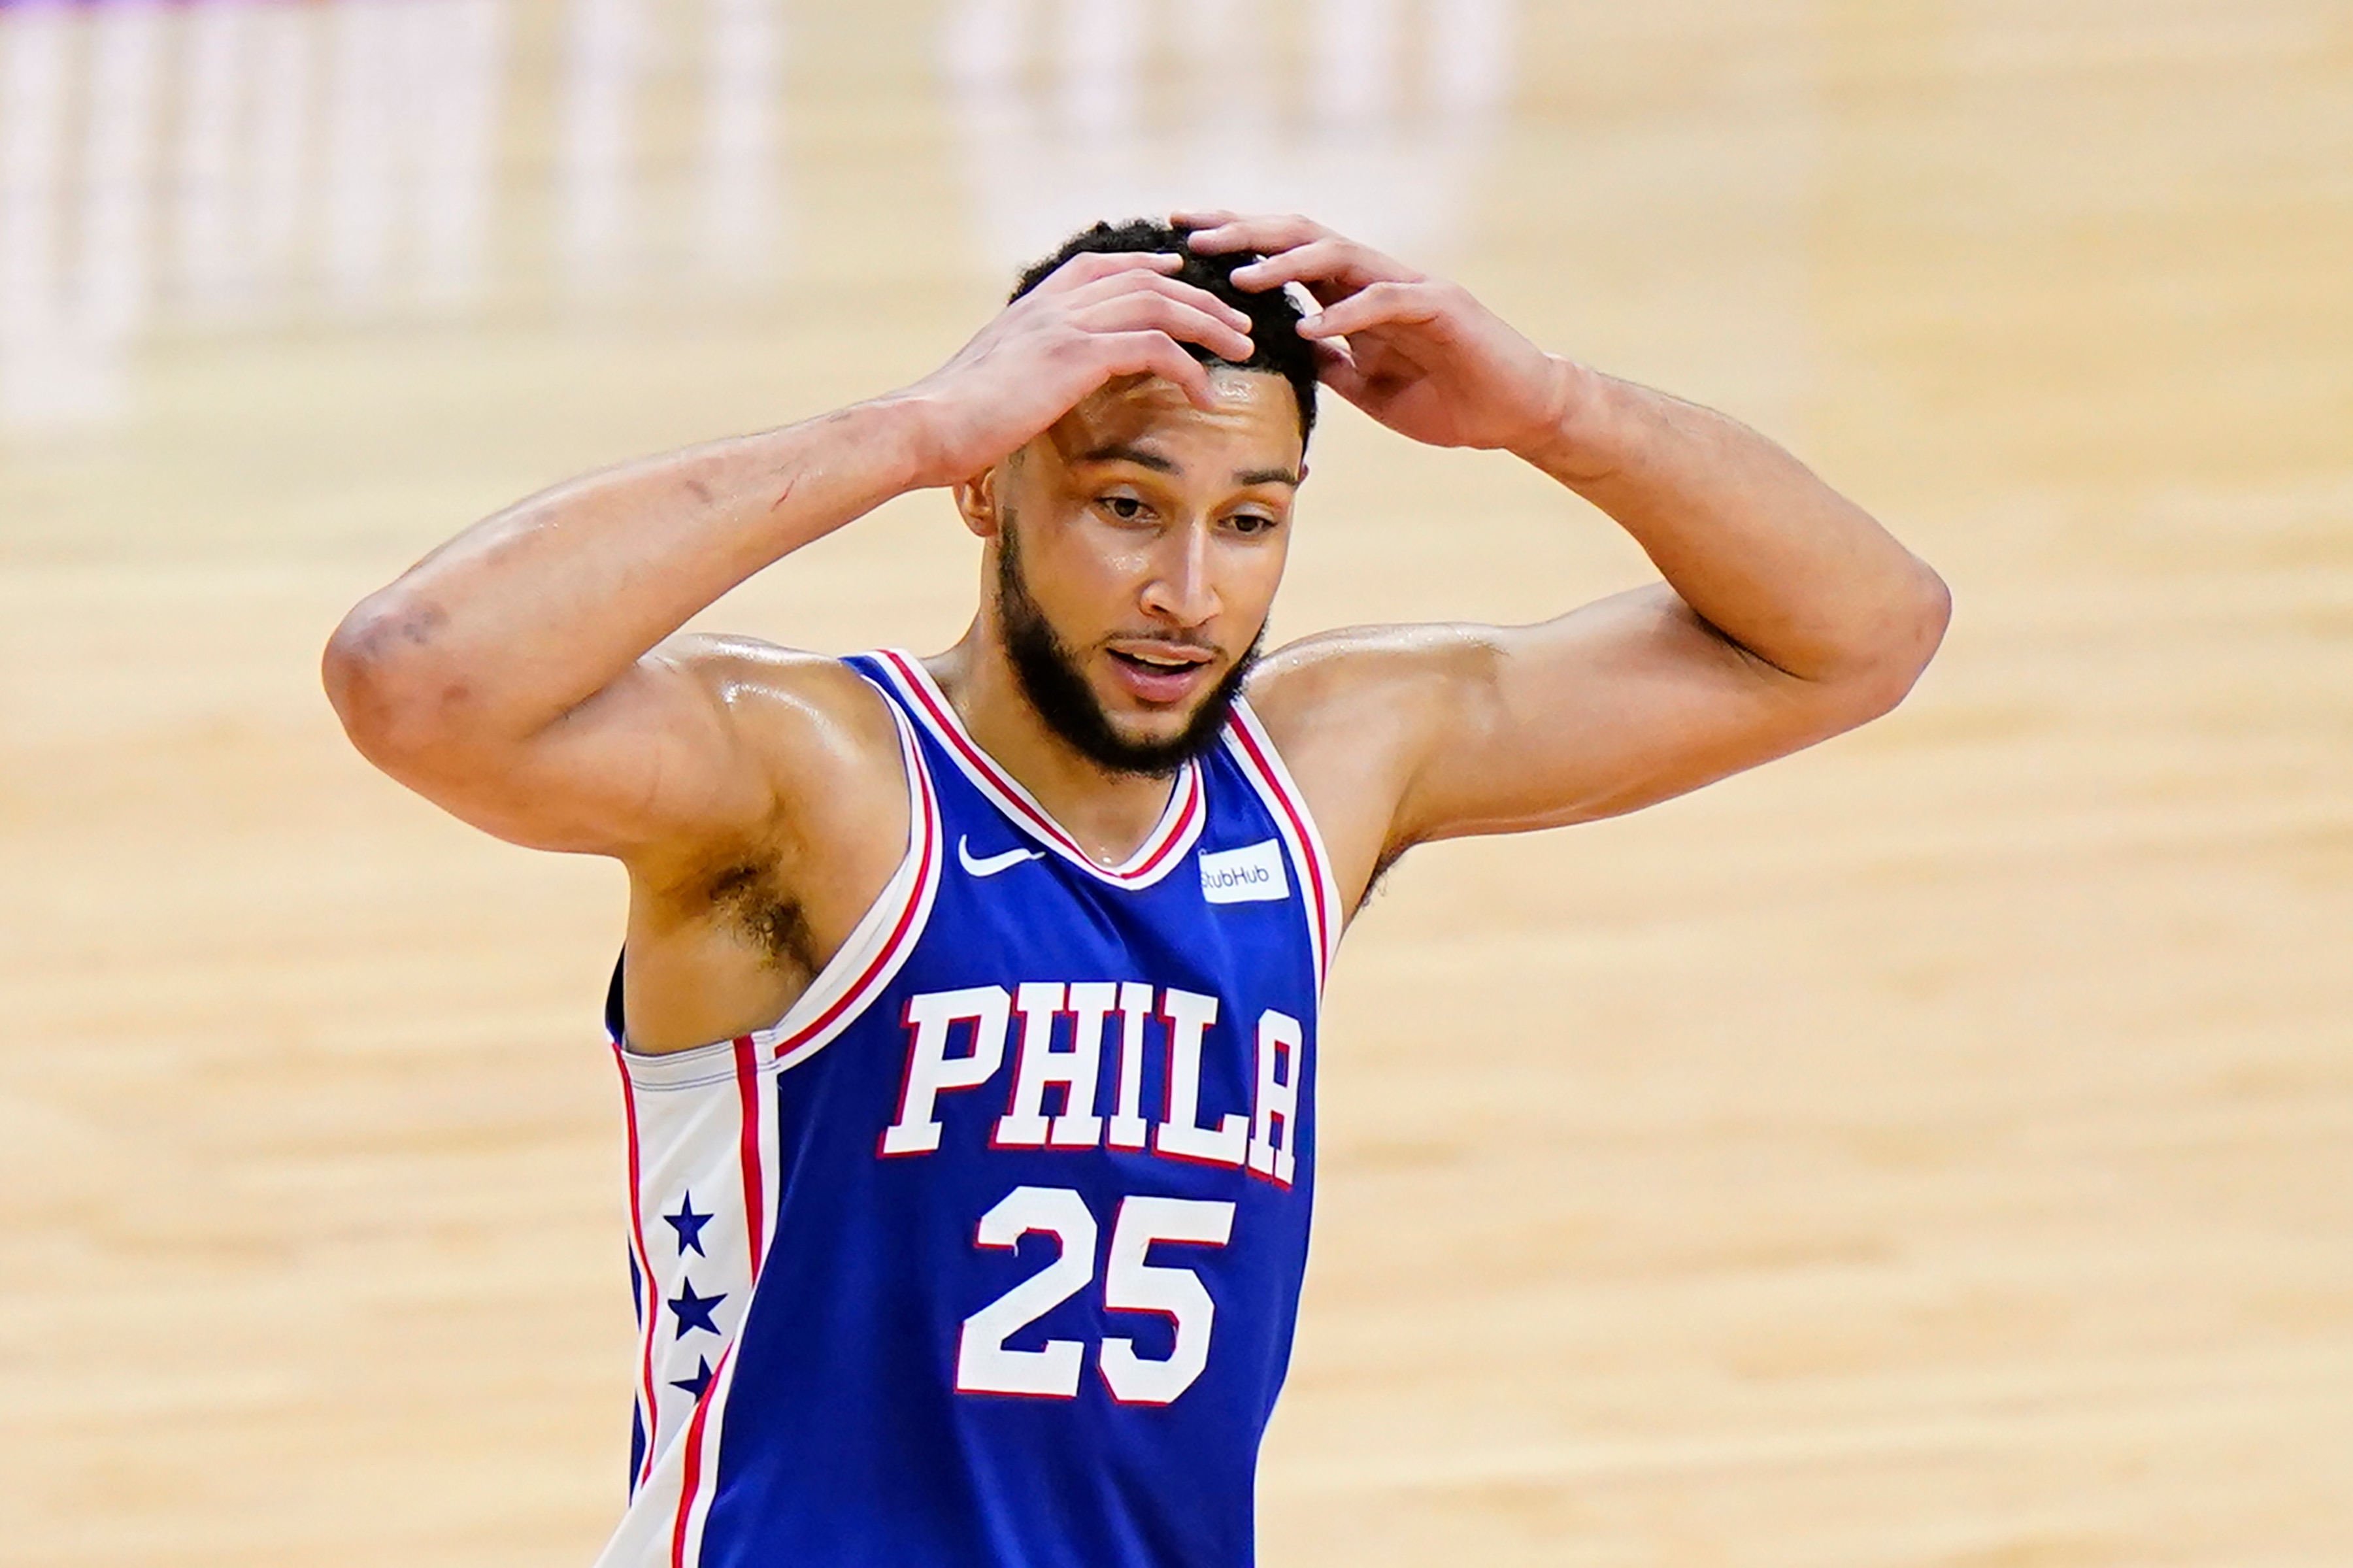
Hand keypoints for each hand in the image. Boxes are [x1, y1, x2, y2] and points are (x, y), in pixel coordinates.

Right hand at [894, 251, 1255, 485]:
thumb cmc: (951, 421)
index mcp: (1034, 307)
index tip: (1181, 275)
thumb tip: (1033, 388)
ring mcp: (1065, 325)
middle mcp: (1053, 305)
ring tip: (1241, 349)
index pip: (1100, 267)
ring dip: (1209, 325)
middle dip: (1199, 297)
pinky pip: (1154, 348)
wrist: (925, 426)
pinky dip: (1189, 369)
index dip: (1147, 265)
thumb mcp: (991, 382)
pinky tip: (1206, 395)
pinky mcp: (1077, 356)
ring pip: (1160, 305)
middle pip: (1145, 280)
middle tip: (1235, 320)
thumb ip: (1022, 369)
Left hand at [1178, 211, 1574, 454]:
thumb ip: (1329, 366)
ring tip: (1239, 277)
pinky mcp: (1441, 308)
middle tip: (1190, 235)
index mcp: (1354, 296)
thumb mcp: (1369, 389)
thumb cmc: (1449, 399)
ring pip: (1338, 256)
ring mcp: (1409, 287)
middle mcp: (1376, 278)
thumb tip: (1282, 355)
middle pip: (1300, 237)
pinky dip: (1344, 313)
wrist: (1518, 411)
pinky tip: (1307, 327)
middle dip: (1243, 233)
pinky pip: (1383, 302)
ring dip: (1284, 264)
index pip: (1285, 256)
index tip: (1181, 241)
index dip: (1235, 245)